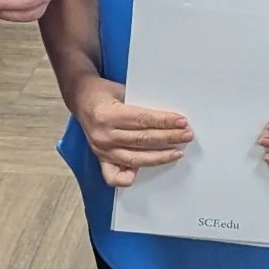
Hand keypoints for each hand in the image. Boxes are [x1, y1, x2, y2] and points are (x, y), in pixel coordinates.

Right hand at [75, 75, 192, 187]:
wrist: (82, 99)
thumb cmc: (104, 93)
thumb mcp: (122, 91)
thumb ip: (141, 106)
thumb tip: (168, 117)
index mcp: (107, 115)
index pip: (142, 120)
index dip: (164, 122)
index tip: (181, 122)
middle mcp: (103, 135)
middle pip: (142, 140)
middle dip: (168, 138)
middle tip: (186, 135)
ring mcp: (101, 150)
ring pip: (135, 158)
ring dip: (160, 156)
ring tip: (177, 152)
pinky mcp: (101, 158)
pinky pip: (114, 177)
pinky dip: (129, 178)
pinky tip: (144, 171)